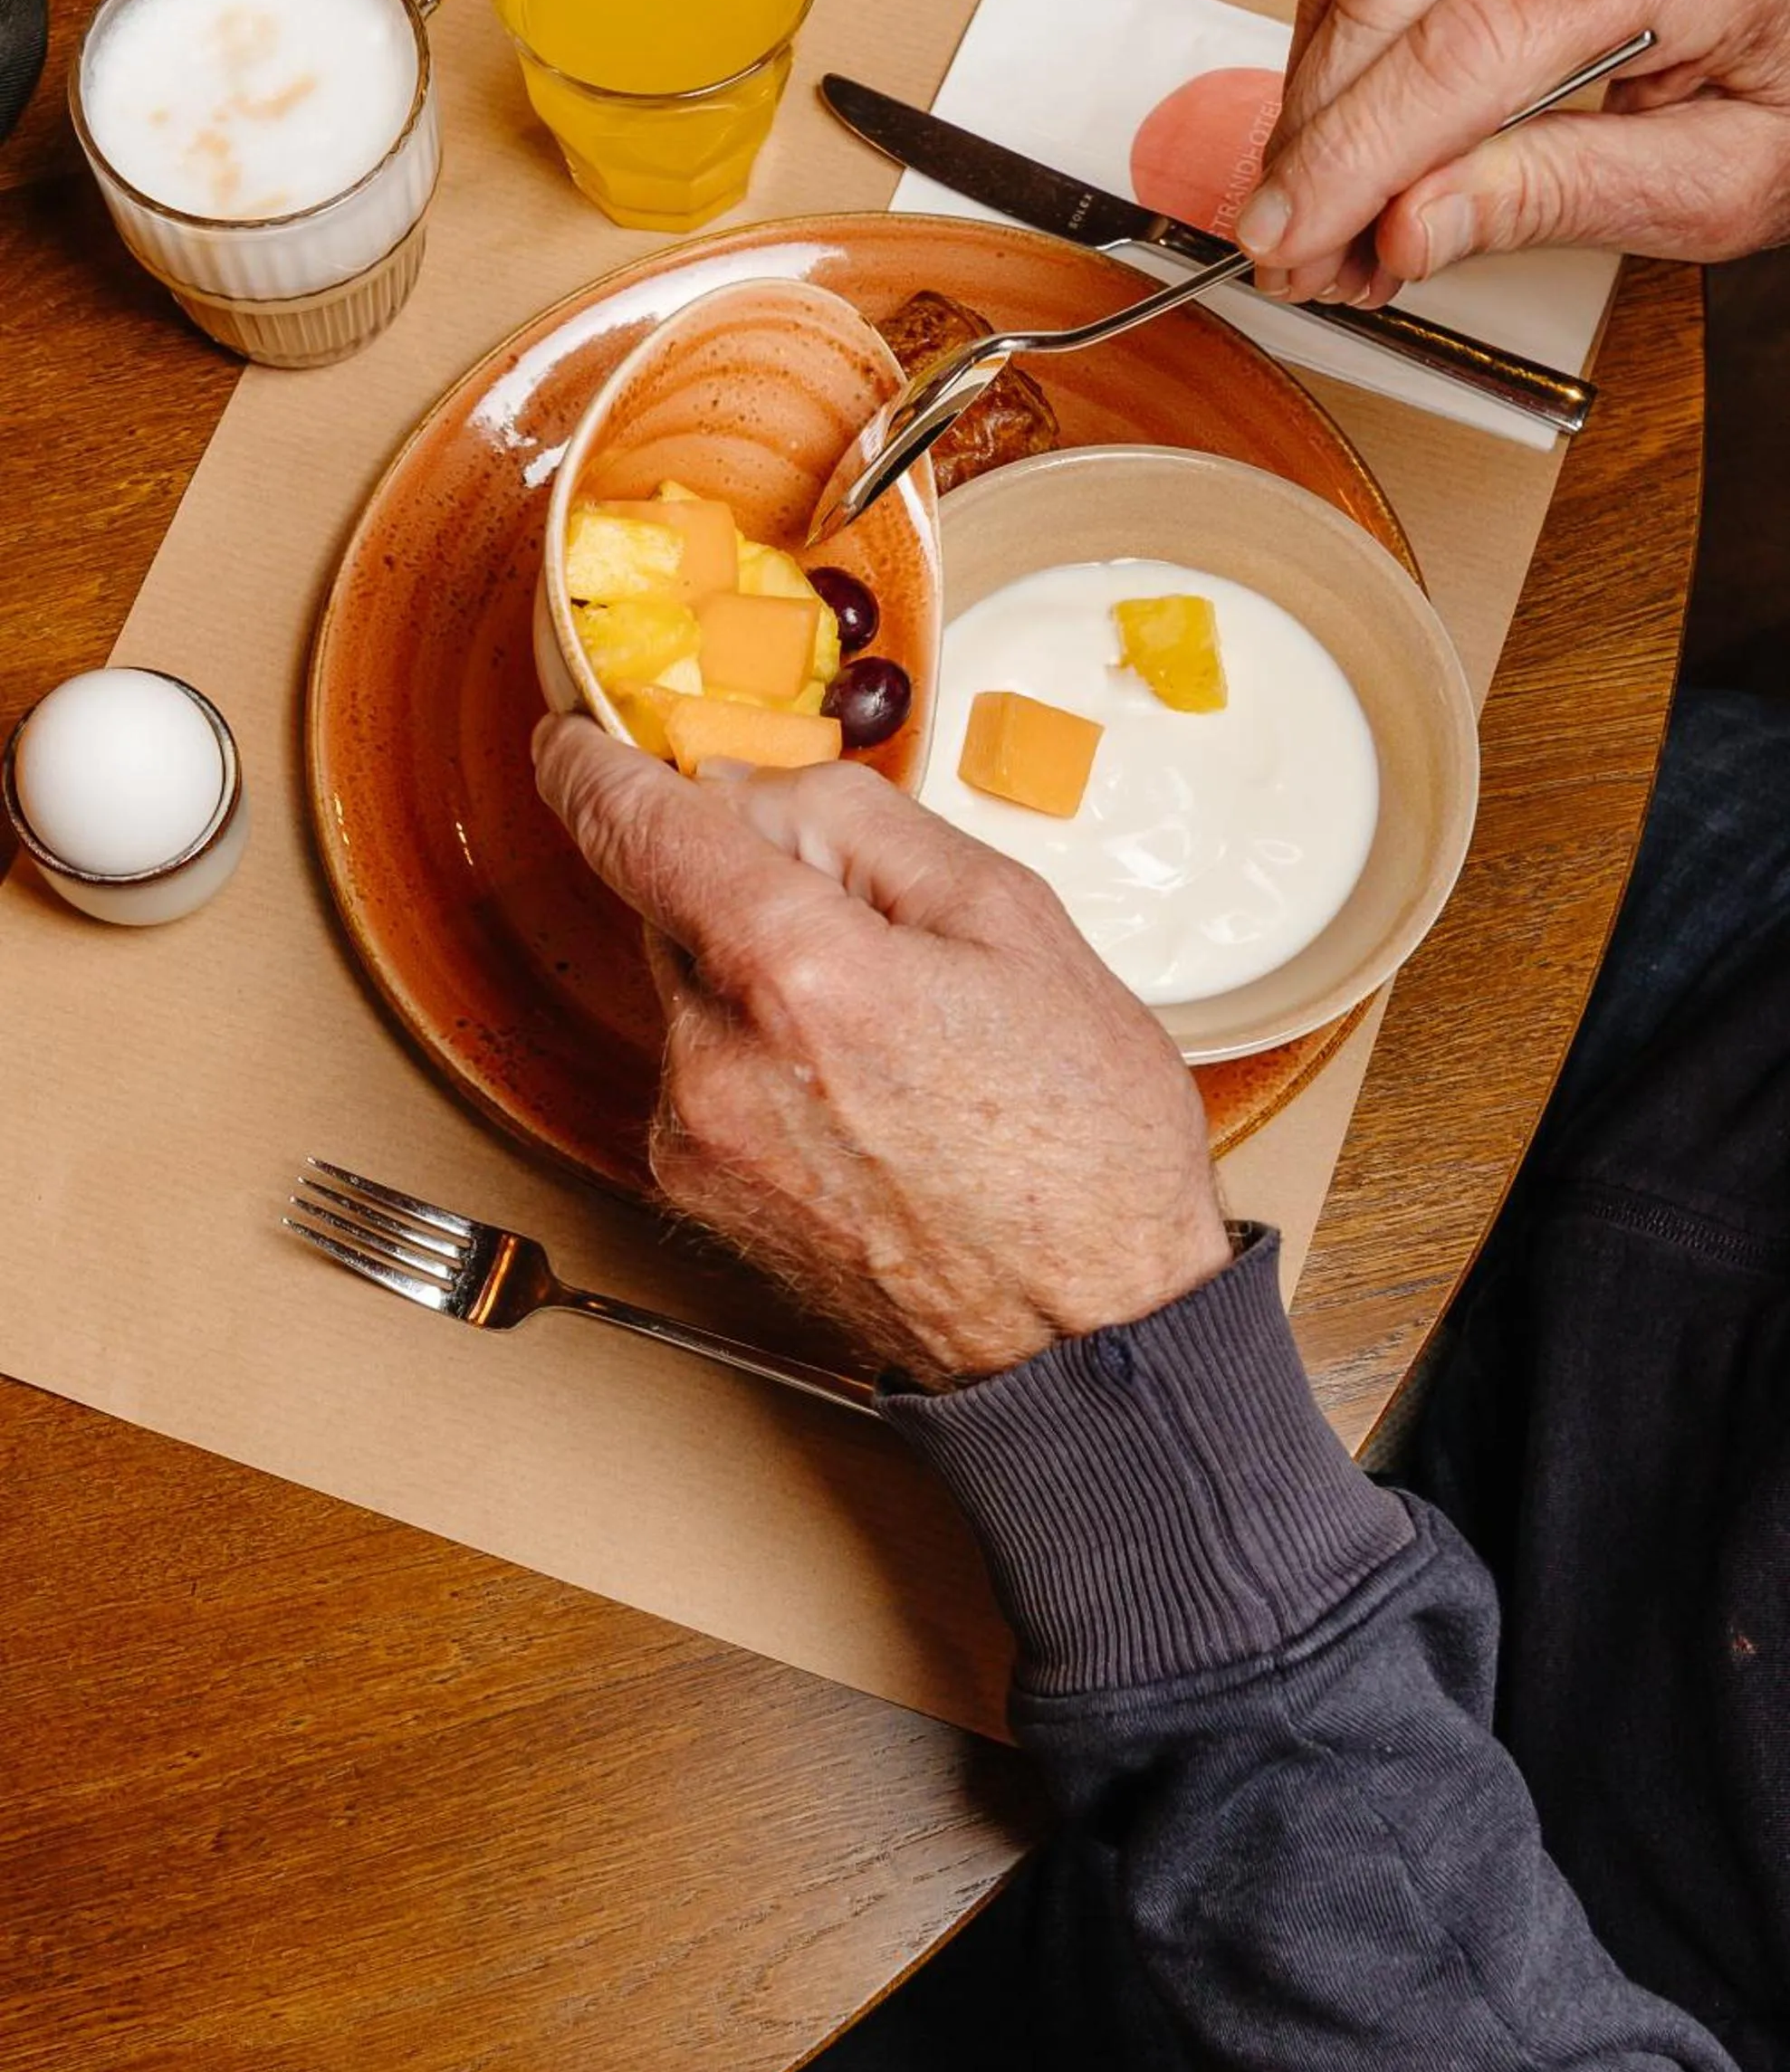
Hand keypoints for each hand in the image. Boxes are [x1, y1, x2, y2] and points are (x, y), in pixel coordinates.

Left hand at [534, 717, 1230, 1388]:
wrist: (1086, 1335)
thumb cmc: (1081, 1138)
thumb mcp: (1013, 919)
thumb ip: (861, 824)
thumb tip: (746, 788)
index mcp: (800, 974)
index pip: (645, 830)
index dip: (598, 767)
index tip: (573, 737)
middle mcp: (718, 1061)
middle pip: (677, 906)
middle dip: (750, 885)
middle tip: (880, 931)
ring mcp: (697, 1139)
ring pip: (693, 991)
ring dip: (758, 976)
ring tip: (894, 1040)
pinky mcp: (695, 1194)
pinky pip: (701, 1072)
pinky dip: (756, 1054)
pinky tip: (862, 1099)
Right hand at [1234, 0, 1789, 303]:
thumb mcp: (1719, 186)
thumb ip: (1560, 197)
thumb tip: (1406, 227)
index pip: (1468, 47)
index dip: (1353, 155)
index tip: (1286, 240)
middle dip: (1316, 139)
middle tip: (1291, 250)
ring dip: (1316, 101)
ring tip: (1323, 215)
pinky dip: (1345, 50)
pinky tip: (1349, 138)